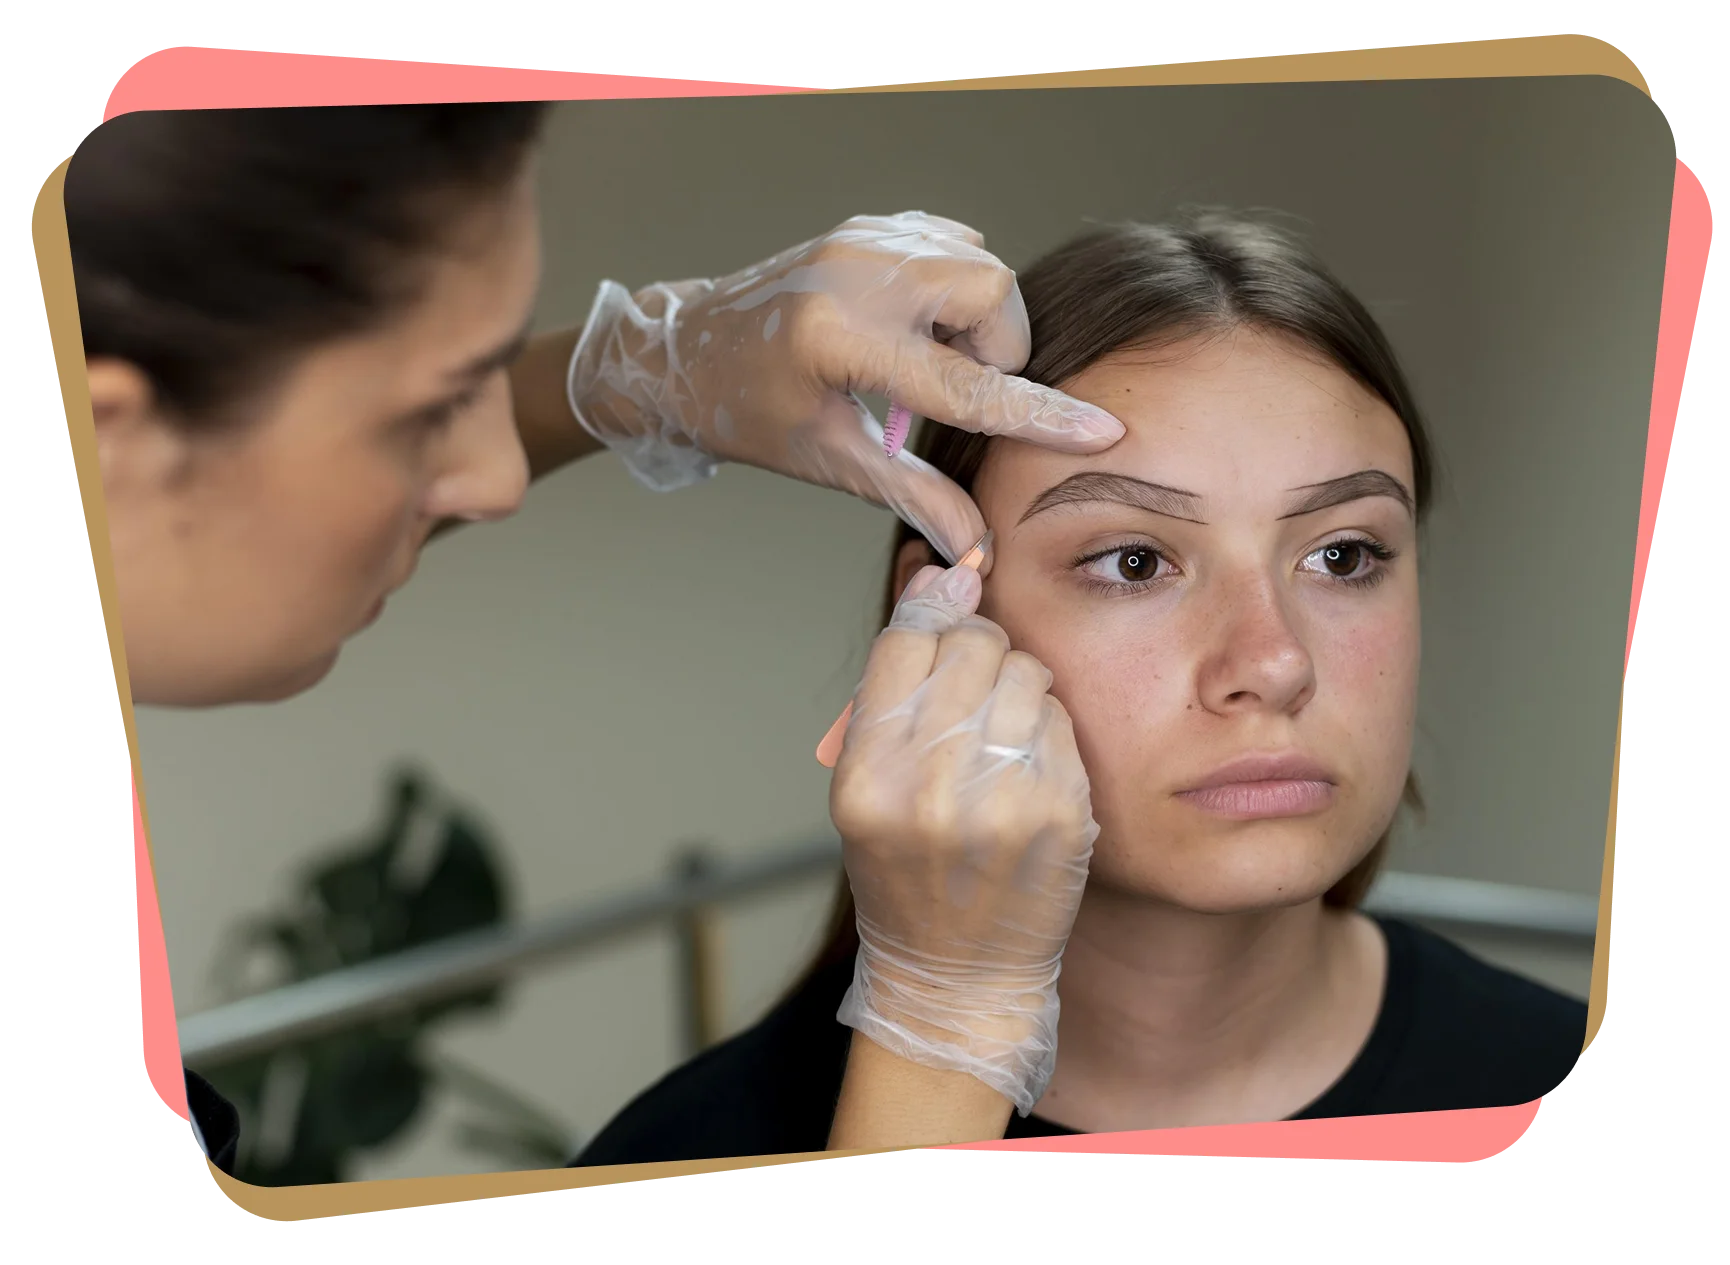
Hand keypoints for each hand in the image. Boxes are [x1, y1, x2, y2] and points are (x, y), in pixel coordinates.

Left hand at [565, 212, 1124, 567]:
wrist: (686, 351)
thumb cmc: (748, 414)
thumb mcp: (830, 461)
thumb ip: (913, 497)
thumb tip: (977, 551)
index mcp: (843, 341)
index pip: (967, 384)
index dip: (1039, 416)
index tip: (1099, 431)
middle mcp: (856, 273)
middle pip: (991, 293)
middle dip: (996, 347)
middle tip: (951, 389)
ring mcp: (864, 237)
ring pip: (980, 264)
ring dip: (974, 320)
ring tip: (925, 360)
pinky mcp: (870, 225)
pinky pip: (955, 245)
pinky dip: (954, 290)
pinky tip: (916, 327)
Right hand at [828, 561, 1098, 1114]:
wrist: (957, 974)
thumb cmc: (906, 873)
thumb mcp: (866, 783)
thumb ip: (893, 682)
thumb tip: (931, 572)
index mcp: (867, 777)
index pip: (907, 640)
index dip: (932, 616)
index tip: (947, 613)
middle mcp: (929, 788)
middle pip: (972, 647)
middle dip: (978, 651)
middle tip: (975, 687)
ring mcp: (1002, 803)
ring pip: (1027, 672)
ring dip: (1019, 686)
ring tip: (1001, 732)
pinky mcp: (1061, 815)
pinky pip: (1063, 721)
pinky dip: (1050, 728)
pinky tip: (1030, 764)